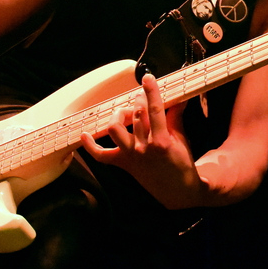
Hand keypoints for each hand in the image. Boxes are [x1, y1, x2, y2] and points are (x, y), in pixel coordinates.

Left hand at [81, 73, 204, 208]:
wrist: (177, 190)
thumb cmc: (181, 163)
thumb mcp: (182, 139)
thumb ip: (176, 117)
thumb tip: (179, 98)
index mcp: (161, 140)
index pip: (155, 110)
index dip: (150, 92)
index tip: (147, 78)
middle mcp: (144, 147)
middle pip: (135, 115)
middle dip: (138, 101)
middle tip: (141, 96)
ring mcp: (131, 156)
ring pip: (115, 130)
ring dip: (118, 116)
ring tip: (125, 113)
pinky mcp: (123, 163)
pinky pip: (102, 156)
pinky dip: (91, 146)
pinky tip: (86, 134)